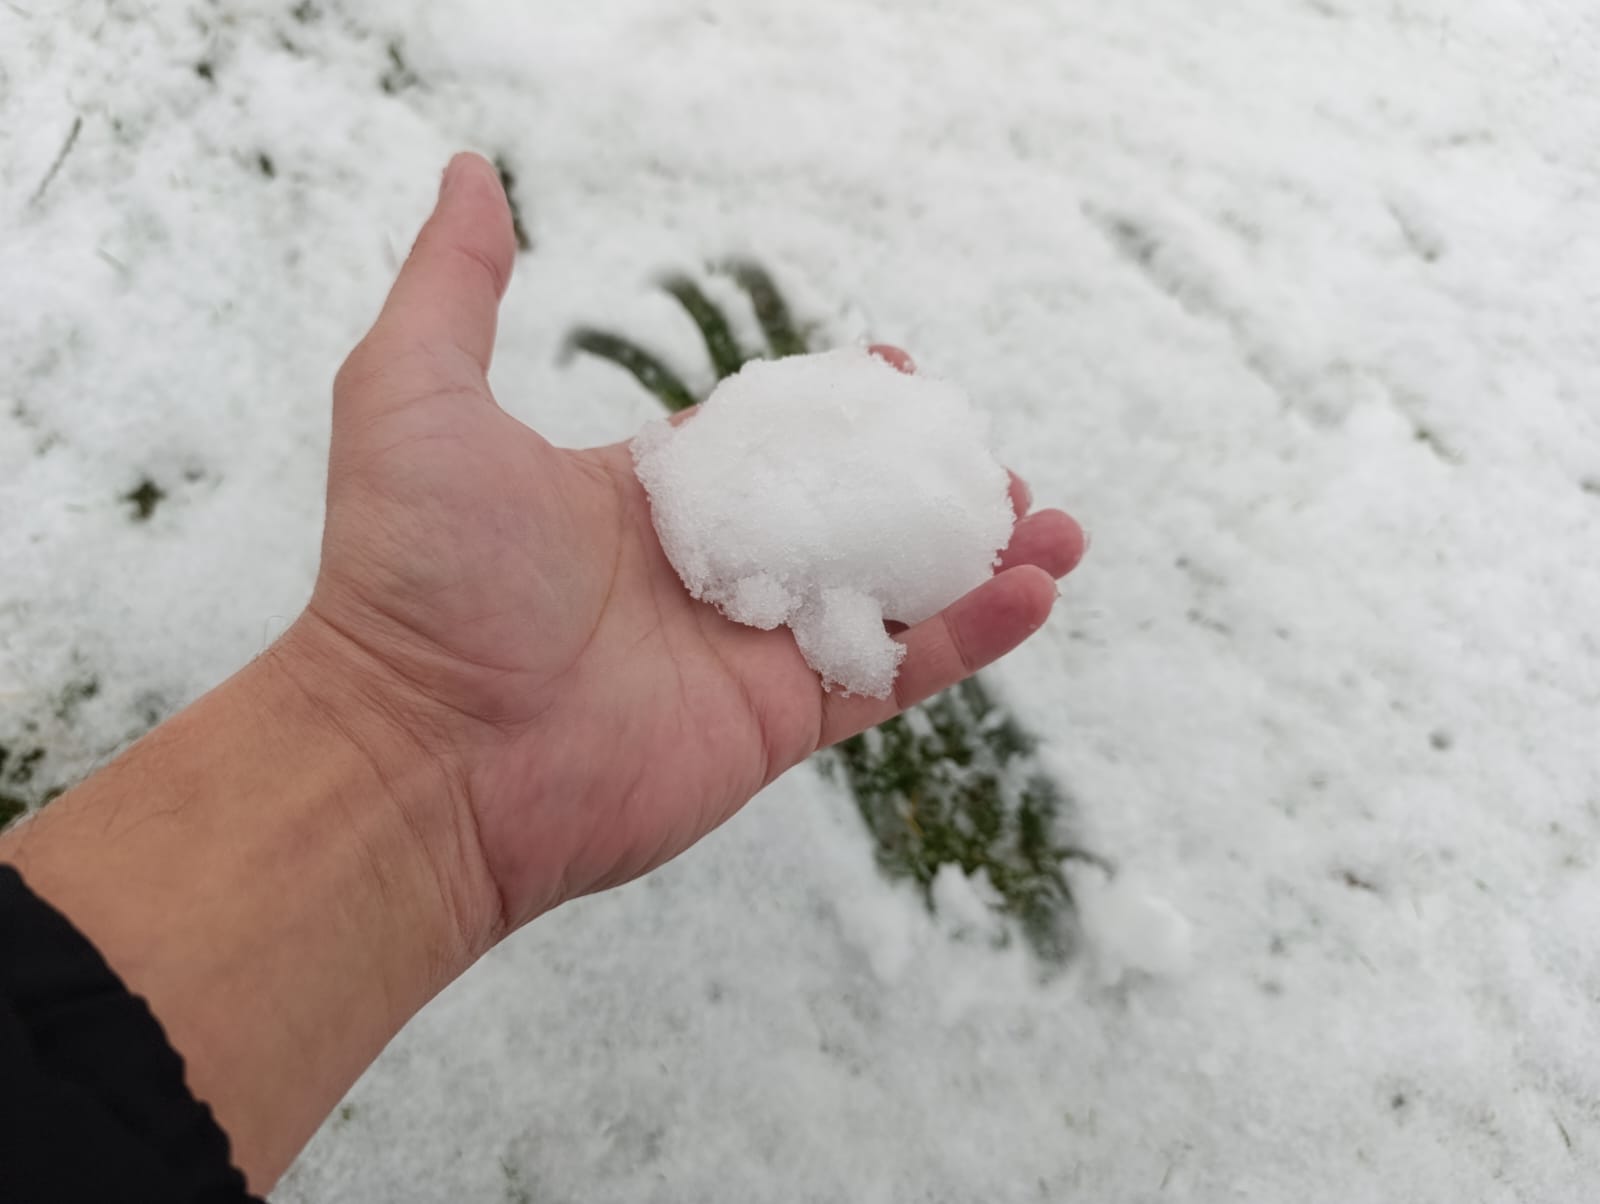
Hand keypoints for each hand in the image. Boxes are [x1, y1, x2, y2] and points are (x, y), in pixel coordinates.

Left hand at [293, 152, 1087, 944]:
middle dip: (924, 483)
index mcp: (644, 499)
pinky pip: (895, 672)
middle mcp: (706, 572)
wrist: (422, 750)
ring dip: (976, 557)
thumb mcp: (414, 392)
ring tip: (1050, 525)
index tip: (897, 371)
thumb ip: (458, 287)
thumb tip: (470, 173)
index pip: (764, 443)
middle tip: (989, 457)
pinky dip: (970, 635)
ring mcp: (748, 649)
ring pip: (890, 594)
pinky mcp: (779, 722)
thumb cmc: (413, 575)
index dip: (835, 410)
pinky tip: (1034, 590)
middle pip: (845, 513)